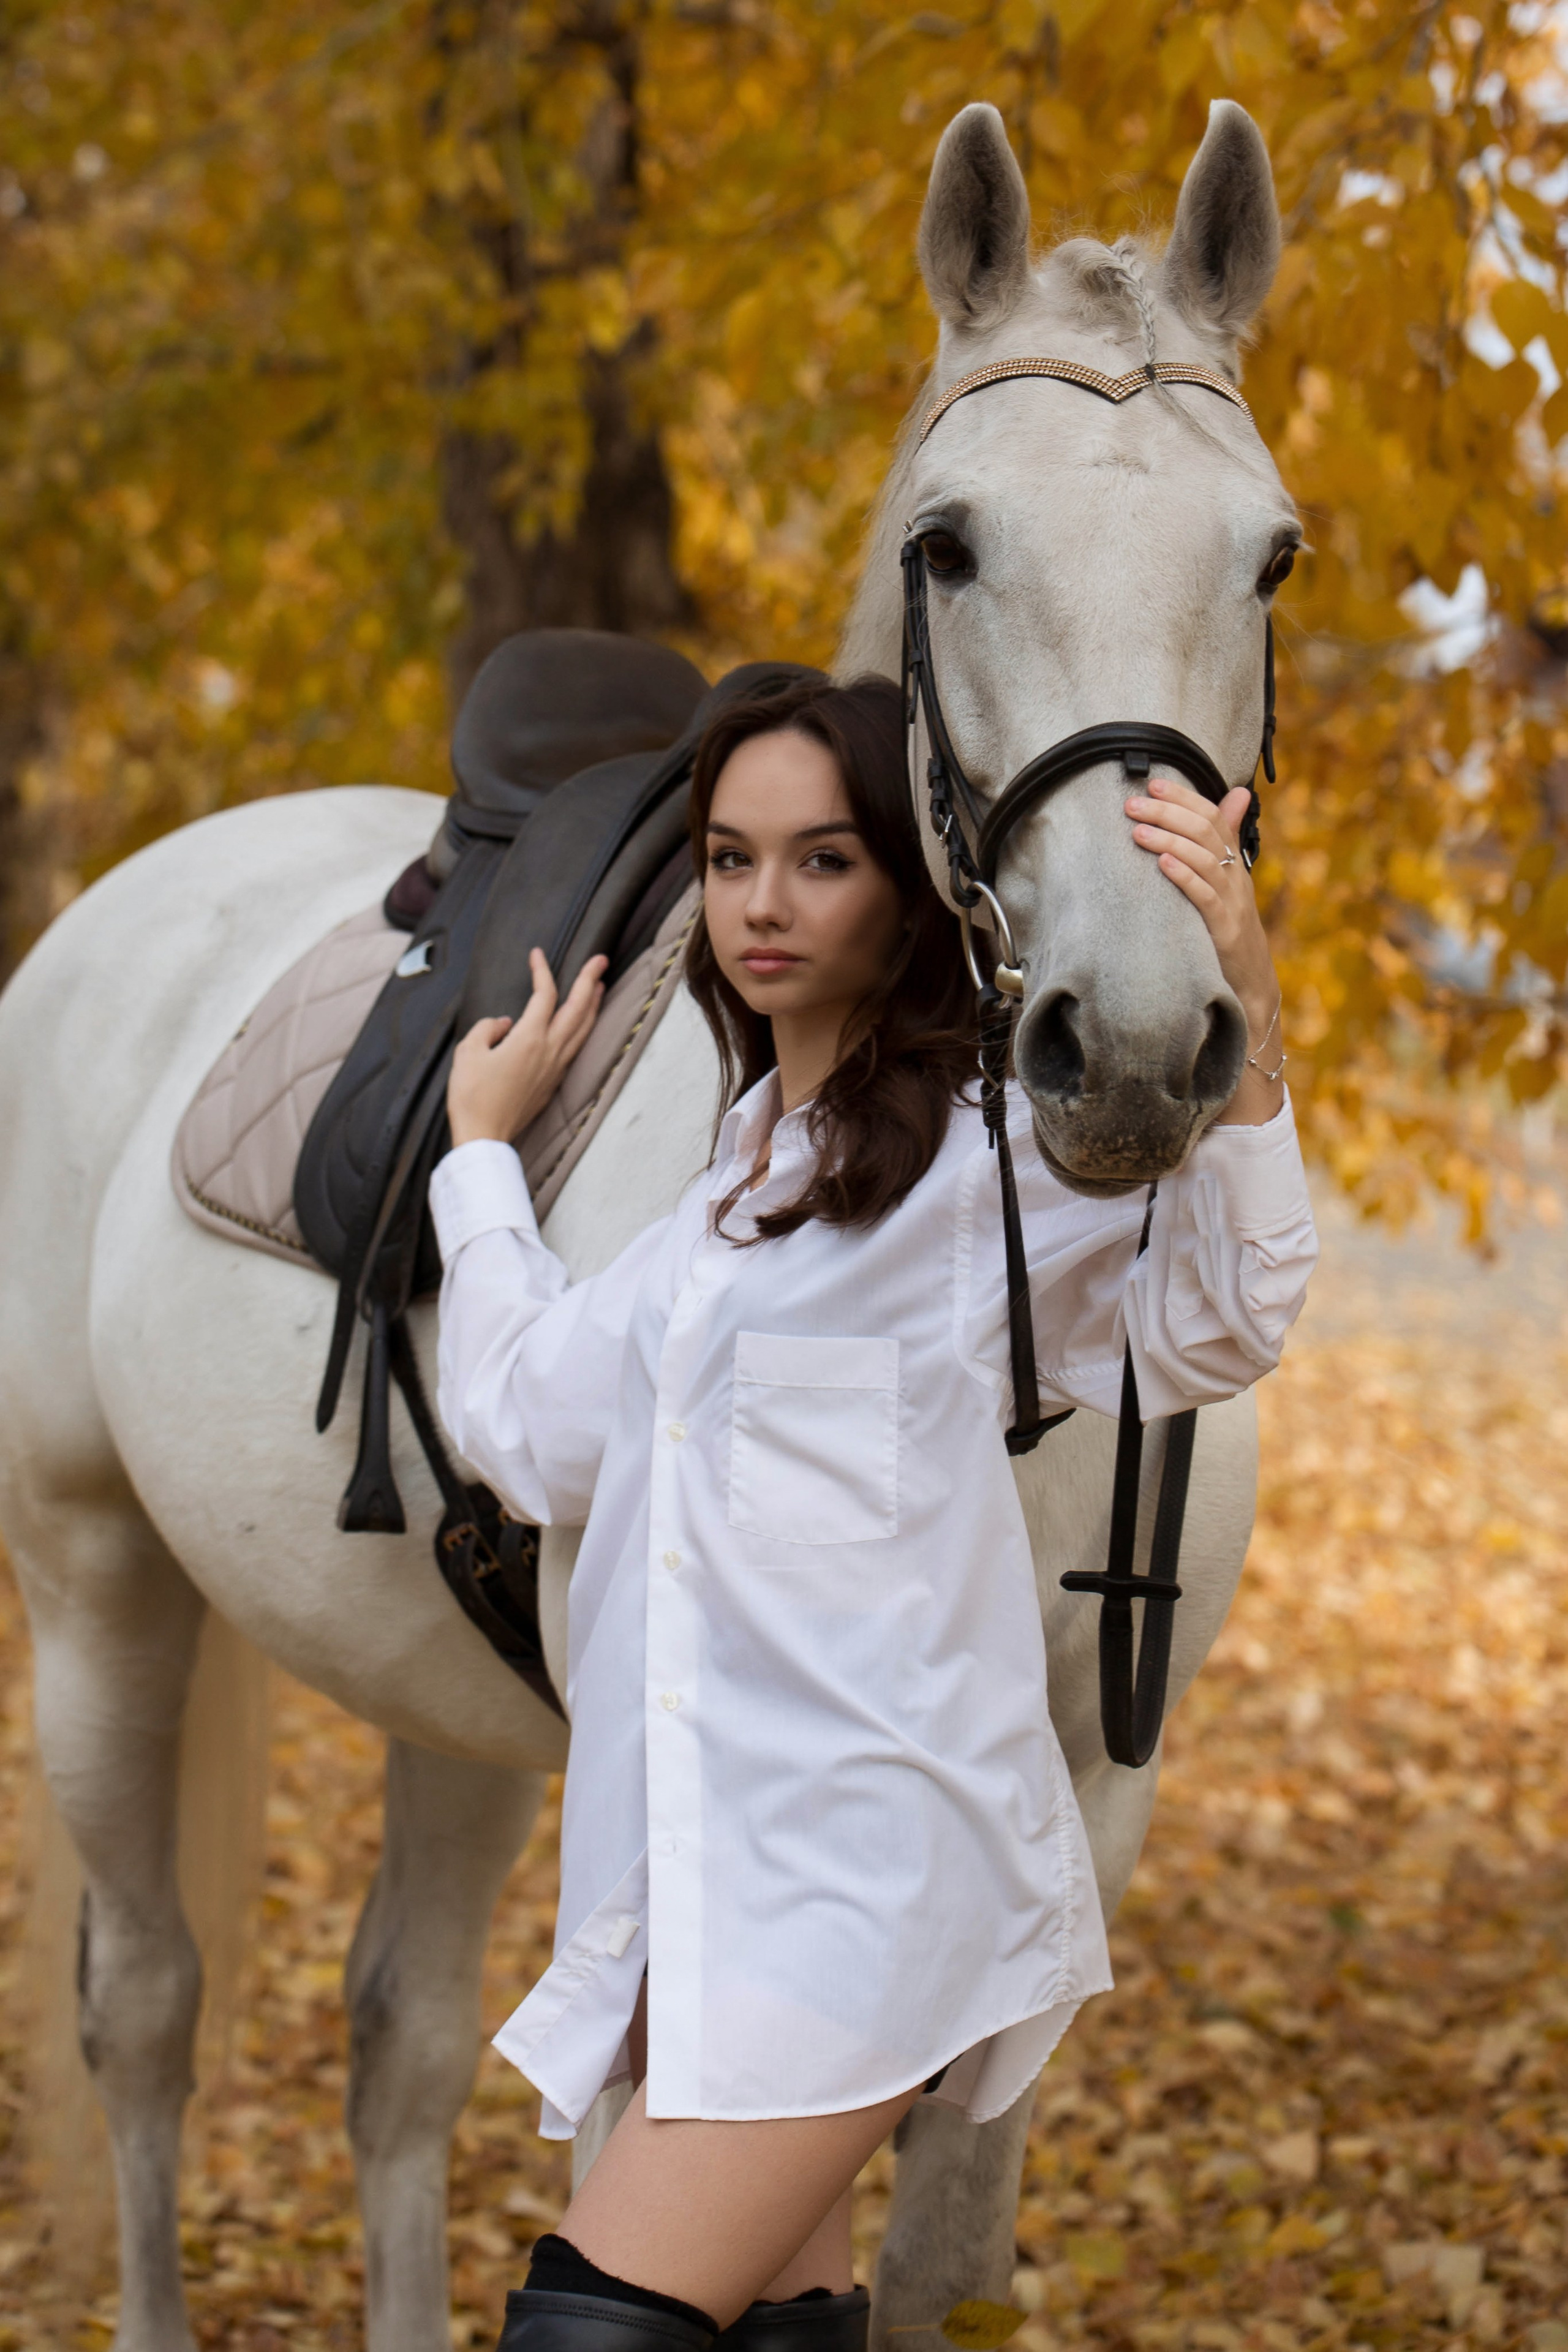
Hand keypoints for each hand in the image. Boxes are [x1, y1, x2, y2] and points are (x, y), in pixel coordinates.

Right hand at [448, 949, 607, 1147]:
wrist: (484, 1136)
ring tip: (600, 985)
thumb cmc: (472, 1096)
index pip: (544, 995)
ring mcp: (556, 1068)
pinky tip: (582, 1024)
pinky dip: (584, 1029)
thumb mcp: (467, 1052)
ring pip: (584, 1029)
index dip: (542, 971)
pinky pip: (576, 1048)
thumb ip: (487, 1028)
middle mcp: (550, 1051)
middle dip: (590, 979)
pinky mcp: (553, 1083)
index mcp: (529, 1039)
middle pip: (578, 1008)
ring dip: (593, 1004)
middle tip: (600, 959)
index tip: (537, 954)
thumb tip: (504, 1023)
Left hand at [1125, 778, 1282, 1123]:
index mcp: (1234, 866)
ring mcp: (1233, 905)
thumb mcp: (1227, 887)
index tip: (1154, 782)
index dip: (1185, 798)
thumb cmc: (1229, 937)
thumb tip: (1236, 794)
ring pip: (1205, 861)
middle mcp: (1237, 879)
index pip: (1214, 818)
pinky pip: (1205, 899)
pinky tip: (1162, 865)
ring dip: (1169, 841)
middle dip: (1169, 814)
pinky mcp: (1225, 932)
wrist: (1250, 991)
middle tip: (1133, 803)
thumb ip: (1225, 842)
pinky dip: (1185, 878)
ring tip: (1138, 830)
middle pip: (1207, 833)